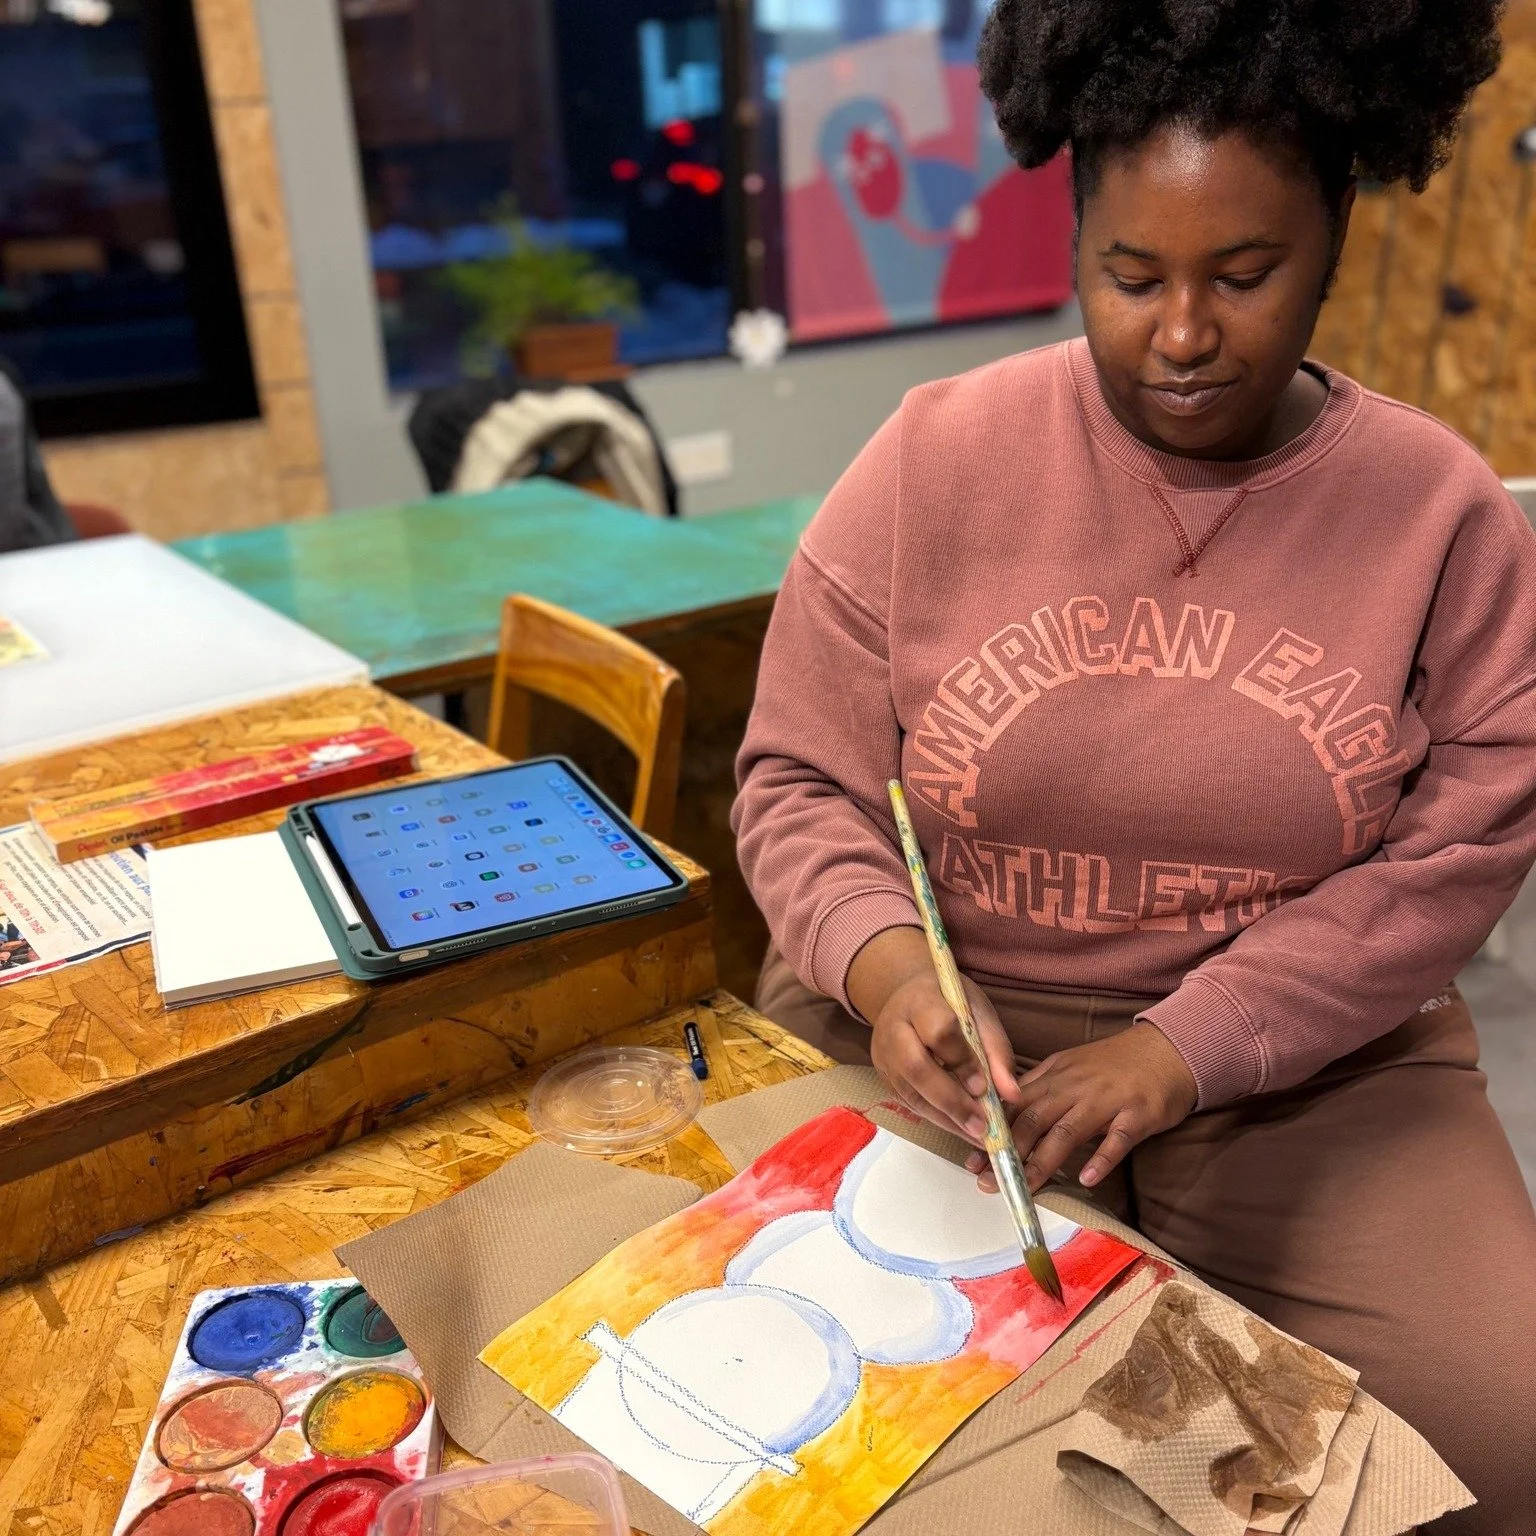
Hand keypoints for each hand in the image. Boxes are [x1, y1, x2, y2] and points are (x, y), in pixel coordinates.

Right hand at [848, 928, 1018, 1145]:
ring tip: (976, 1136)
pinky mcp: (883, 1075)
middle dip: (951, 1101)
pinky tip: (961, 1129)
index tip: (984, 1088)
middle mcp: (893, 1027)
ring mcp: (883, 1054)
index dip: (961, 1061)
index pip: (938, 1031)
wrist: (909, 995)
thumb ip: (995, 1050)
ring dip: (946, 1118)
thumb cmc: (950, 1001)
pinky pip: (909, 1102)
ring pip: (910, 1092)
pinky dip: (938, 1118)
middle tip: (981, 1127)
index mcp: (919, 1001)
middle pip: (915, 1067)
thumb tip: (1012, 1095)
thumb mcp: (978, 1012)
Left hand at [966, 1023, 1196, 1192]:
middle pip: (1034, 1119)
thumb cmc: (1115, 1064)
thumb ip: (1040, 1088)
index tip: (973, 1158)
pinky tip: (1088, 1178)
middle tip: (988, 1180)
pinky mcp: (1138, 1113)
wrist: (1168, 1049)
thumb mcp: (1071, 1067)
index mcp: (1055, 1076)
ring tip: (1024, 1187)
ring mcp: (1106, 1100)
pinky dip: (1102, 1158)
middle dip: (1008, 1152)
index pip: (1015, 1104)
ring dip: (1043, 1161)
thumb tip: (1004, 1111)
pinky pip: (1118, 1138)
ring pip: (1068, 1131)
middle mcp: (1074, 1086)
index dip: (993, 1132)